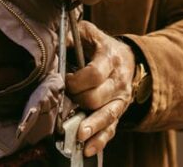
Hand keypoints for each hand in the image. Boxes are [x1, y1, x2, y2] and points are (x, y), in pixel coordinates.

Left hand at [65, 20, 136, 156]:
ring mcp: (120, 99)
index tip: (64, 80)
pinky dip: (100, 141)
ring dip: (91, 127)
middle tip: (66, 98)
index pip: (94, 74)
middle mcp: (119, 81)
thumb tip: (53, 46)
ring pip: (107, 116)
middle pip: (97, 98)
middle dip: (77, 100)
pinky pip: (112, 129)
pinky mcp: (119, 112)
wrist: (128, 58)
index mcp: (110, 59)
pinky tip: (88, 149)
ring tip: (78, 135)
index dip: (76, 80)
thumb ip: (71, 36)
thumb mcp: (88, 33)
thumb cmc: (100, 45)